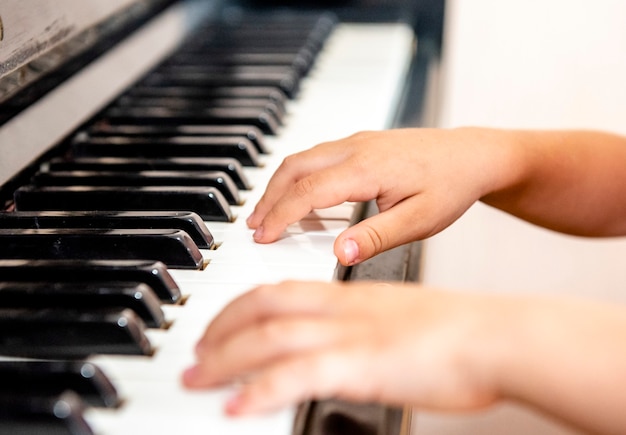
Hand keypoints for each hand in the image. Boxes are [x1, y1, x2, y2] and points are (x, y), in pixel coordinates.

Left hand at [181, 280, 510, 415]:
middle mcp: (341, 308)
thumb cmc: (456, 332)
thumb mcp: (396, 321)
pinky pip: (297, 374)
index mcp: (348, 295)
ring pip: (268, 337)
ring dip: (224, 358)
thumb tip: (338, 349)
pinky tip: (238, 405)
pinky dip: (261, 389)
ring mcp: (350, 334)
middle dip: (219, 330)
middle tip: (195, 354)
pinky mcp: (362, 364)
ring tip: (196, 379)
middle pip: (261, 307)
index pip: (277, 291)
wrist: (495, 335)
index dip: (238, 307)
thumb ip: (361, 329)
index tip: (218, 327)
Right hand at [246, 128, 510, 264]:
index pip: (307, 192)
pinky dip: (298, 175)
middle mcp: (356, 148)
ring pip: (303, 158)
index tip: (263, 237)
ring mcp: (358, 141)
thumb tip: (340, 253)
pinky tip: (301, 195)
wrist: (474, 155)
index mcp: (366, 168)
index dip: (280, 216)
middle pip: (294, 168)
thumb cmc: (451, 186)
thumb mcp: (419, 221)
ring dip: (280, 184)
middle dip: (268, 197)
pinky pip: (318, 155)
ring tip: (268, 212)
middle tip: (255, 226)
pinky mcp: (362, 142)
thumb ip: (376, 237)